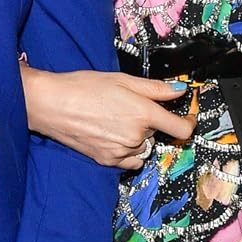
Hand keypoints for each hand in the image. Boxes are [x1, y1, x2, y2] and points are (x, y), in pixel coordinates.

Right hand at [20, 65, 194, 167]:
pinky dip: (128, 151)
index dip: (190, 122)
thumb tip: (180, 91)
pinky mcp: (108, 161)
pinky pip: (130, 160)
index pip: (181, 128)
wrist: (52, 104)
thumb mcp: (122, 79)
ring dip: (139, 137)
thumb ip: (155, 88)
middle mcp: (136, 136)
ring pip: (144, 147)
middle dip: (149, 121)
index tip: (188, 117)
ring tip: (116, 121)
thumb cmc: (83, 87)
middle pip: (157, 132)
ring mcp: (122, 151)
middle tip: (128, 106)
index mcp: (143, 113)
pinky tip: (112, 136)